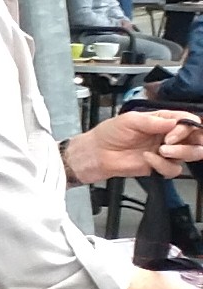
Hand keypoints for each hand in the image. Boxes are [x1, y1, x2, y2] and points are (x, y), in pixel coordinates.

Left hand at [71, 109, 202, 180]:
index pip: (188, 120)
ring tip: (162, 150)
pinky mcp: (160, 167)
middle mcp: (169, 135)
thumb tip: (176, 122)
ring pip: (191, 153)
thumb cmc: (110, 133)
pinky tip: (148, 158)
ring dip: (180, 152)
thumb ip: (153, 121)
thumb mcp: (130, 120)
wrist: (96, 153)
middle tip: (171, 141)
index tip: (173, 132)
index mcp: (164, 120)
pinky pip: (173, 169)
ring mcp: (166, 151)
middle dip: (192, 140)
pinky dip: (163, 165)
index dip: (188, 126)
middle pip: (197, 138)